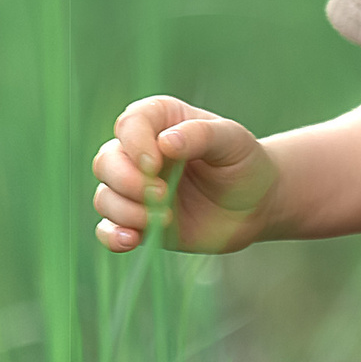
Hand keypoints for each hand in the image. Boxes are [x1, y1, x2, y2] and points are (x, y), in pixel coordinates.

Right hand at [92, 96, 281, 255]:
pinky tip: (130, 240)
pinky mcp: (137, 221)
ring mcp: (135, 189)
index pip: (130, 124)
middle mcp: (139, 153)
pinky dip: (111, 235)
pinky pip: (107, 229)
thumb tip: (166, 142)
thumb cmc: (243, 163)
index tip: (155, 164)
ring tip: (163, 219)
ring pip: (105, 197)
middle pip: (106, 162)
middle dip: (127, 181)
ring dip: (125, 211)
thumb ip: (201, 135)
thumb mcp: (233, 141)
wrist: (255, 204)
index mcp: (159, 121)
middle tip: (162, 195)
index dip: (135, 144)